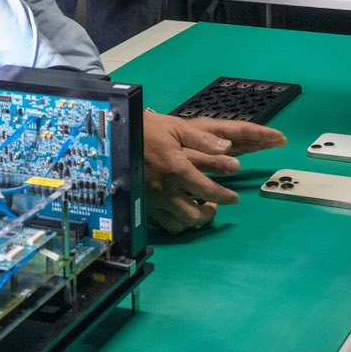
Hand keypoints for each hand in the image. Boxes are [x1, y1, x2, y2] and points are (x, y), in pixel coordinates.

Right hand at [140, 111, 287, 231]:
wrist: (116, 137)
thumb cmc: (148, 130)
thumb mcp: (177, 127)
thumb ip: (204, 140)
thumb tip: (228, 148)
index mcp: (177, 170)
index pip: (208, 191)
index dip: (225, 197)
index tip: (234, 198)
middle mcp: (165, 190)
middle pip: (194, 215)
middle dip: (211, 214)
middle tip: (216, 206)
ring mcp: (152, 200)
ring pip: (178, 224)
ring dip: (193, 221)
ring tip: (200, 210)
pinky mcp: (142, 204)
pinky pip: (162, 224)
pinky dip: (175, 222)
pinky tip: (179, 211)